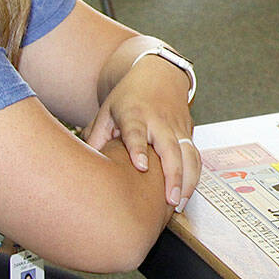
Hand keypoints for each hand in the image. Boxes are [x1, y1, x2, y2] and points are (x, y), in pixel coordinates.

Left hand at [84, 57, 198, 209]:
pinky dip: (193, 176)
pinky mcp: (188, 133)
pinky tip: (186, 194)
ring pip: (189, 154)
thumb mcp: (106, 112)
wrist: (158, 75)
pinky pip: (194, 156)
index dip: (139, 149)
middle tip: (170, 200)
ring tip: (179, 203)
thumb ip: (97, 138)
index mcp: (135, 113)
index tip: (141, 167)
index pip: (136, 132)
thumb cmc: (128, 97)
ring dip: (187, 180)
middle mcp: (159, 121)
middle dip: (173, 175)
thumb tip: (84, 166)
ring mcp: (176, 127)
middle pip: (170, 148)